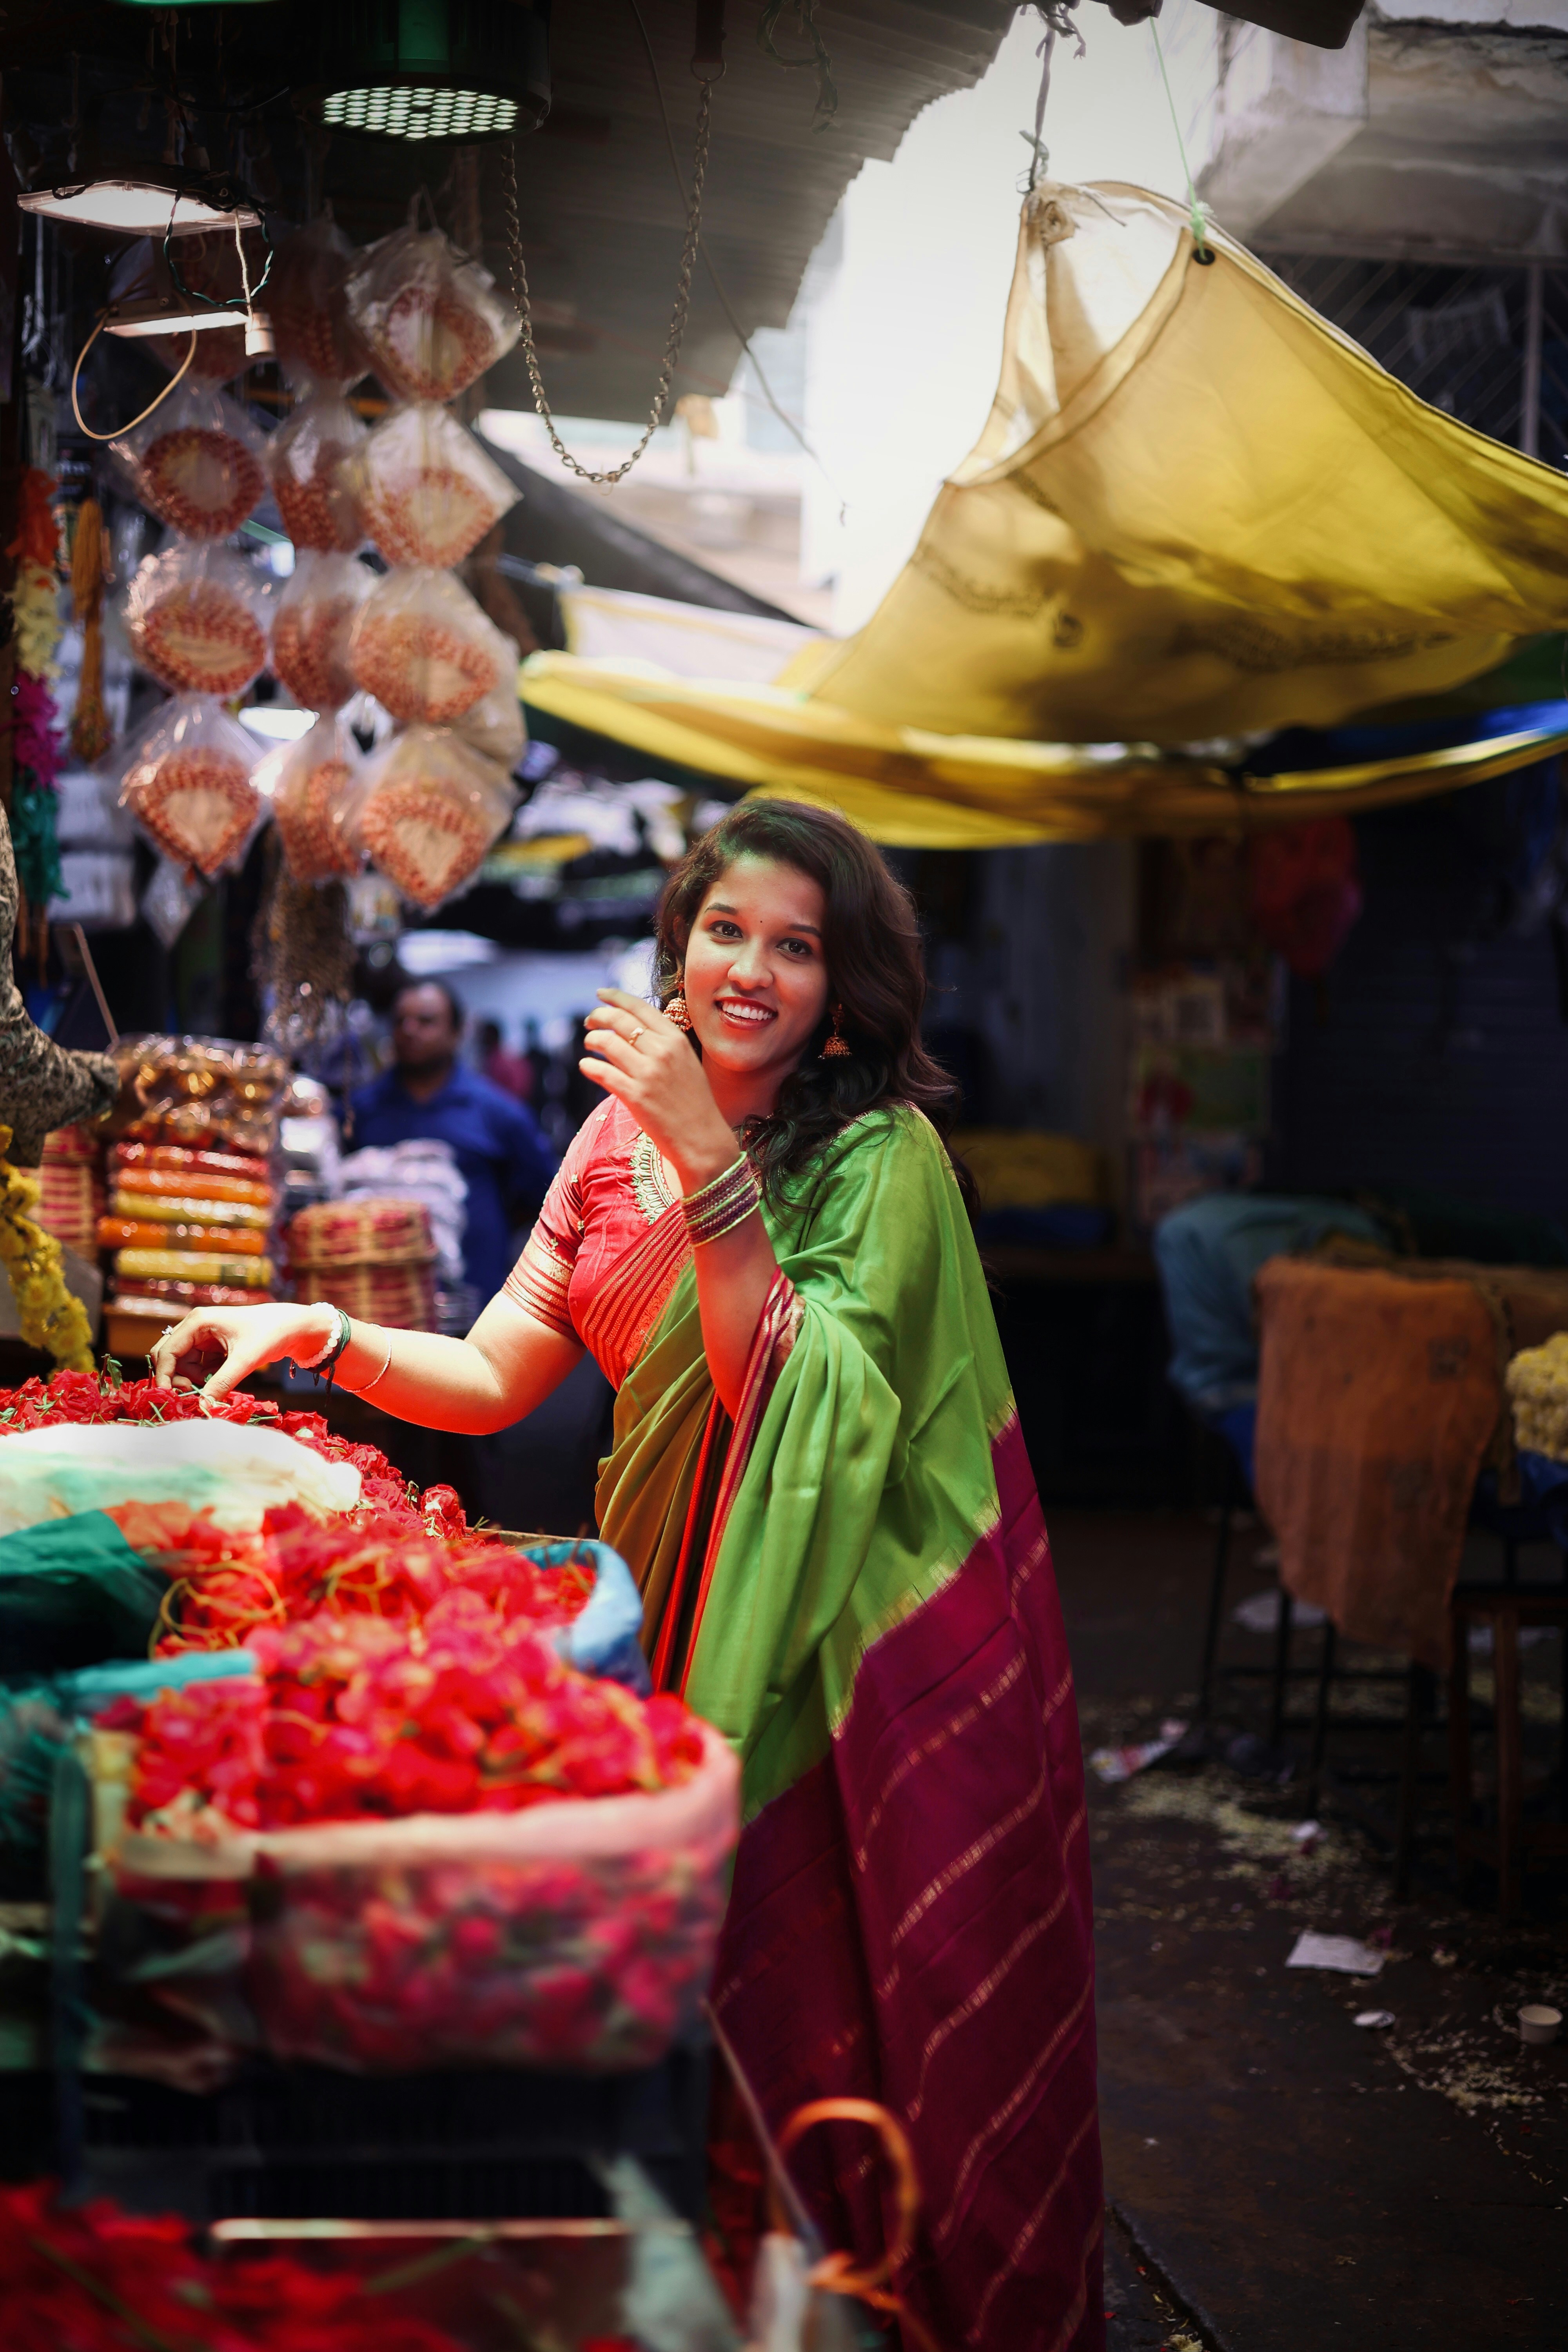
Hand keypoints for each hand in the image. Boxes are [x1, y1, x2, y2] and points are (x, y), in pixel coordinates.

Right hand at [150, 1300, 336, 1399]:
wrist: (294, 1327)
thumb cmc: (270, 1334)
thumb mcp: (245, 1360)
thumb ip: (222, 1383)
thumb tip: (203, 1406)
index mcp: (198, 1322)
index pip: (167, 1352)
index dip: (165, 1375)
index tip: (170, 1397)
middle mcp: (196, 1326)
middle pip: (170, 1357)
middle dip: (177, 1377)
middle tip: (194, 1392)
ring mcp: (204, 1336)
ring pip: (184, 1363)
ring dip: (194, 1378)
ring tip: (214, 1385)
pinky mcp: (213, 1346)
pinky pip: (198, 1365)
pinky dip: (205, 1376)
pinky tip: (221, 1379)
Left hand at [581, 988, 735, 1190]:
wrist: (702, 1138)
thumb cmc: (694, 1102)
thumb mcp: (686, 1063)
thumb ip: (664, 1044)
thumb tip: (634, 1028)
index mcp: (676, 1040)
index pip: (640, 1008)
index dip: (617, 997)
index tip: (601, 993)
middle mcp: (662, 1051)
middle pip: (619, 1021)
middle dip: (599, 1016)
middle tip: (589, 1021)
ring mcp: (648, 1073)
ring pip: (607, 1043)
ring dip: (592, 1040)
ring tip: (589, 1044)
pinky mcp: (635, 1096)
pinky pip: (602, 1072)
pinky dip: (589, 1066)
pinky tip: (586, 1066)